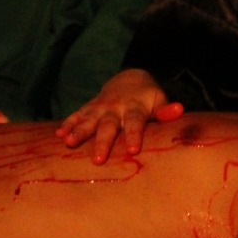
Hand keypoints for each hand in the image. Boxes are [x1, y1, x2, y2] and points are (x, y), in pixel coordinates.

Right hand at [56, 69, 184, 164]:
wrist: (129, 78)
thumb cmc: (147, 97)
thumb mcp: (159, 100)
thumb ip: (165, 110)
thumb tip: (178, 110)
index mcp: (134, 108)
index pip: (135, 123)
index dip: (134, 136)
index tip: (133, 151)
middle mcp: (115, 108)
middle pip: (108, 126)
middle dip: (102, 142)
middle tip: (98, 159)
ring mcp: (100, 107)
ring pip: (88, 120)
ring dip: (78, 131)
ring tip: (68, 142)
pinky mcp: (90, 107)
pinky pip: (77, 115)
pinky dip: (68, 124)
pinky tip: (58, 134)